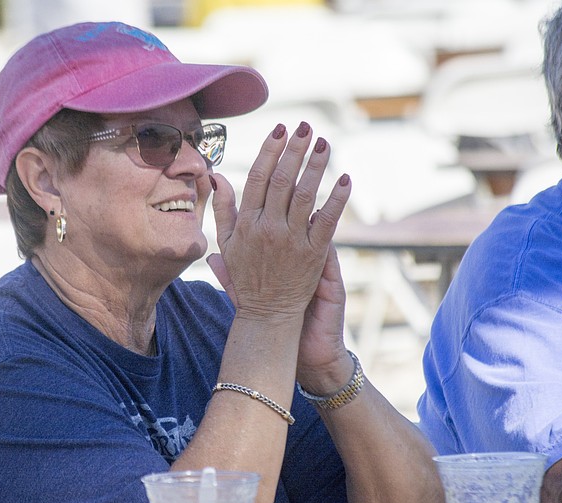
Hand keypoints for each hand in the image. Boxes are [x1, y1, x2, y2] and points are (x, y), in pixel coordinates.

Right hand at [208, 122, 349, 320]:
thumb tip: (216, 177)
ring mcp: (292, 241)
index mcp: (247, 224)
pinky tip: (345, 178)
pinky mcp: (314, 254)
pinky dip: (337, 199)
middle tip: (306, 127)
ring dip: (316, 166)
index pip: (257, 178)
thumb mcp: (226, 244)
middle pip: (282, 180)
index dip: (269, 151)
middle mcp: (268, 229)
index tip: (280, 130)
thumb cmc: (247, 277)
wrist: (267, 315)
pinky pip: (327, 221)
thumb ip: (223, 209)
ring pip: (305, 195)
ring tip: (324, 143)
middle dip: (295, 150)